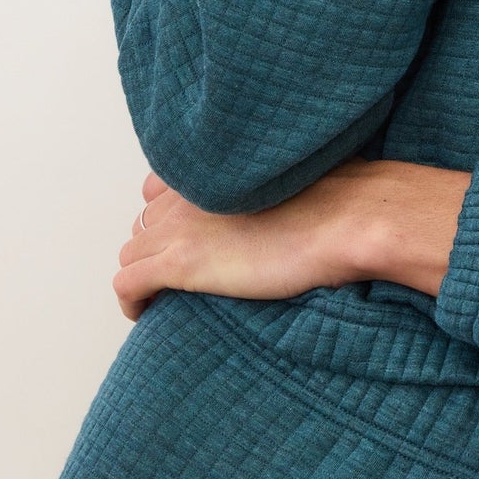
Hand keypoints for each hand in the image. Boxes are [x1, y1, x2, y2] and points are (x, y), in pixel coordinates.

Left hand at [112, 158, 387, 322]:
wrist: (351, 218)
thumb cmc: (346, 198)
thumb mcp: (305, 172)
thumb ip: (278, 178)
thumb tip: (293, 198)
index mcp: (220, 166)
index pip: (163, 186)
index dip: (171, 214)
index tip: (190, 235)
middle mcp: (193, 191)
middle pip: (146, 221)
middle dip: (159, 247)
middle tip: (187, 273)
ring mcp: (183, 226)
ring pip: (132, 251)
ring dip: (145, 272)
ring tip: (169, 296)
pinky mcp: (182, 262)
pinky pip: (127, 283)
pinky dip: (132, 300)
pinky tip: (148, 312)